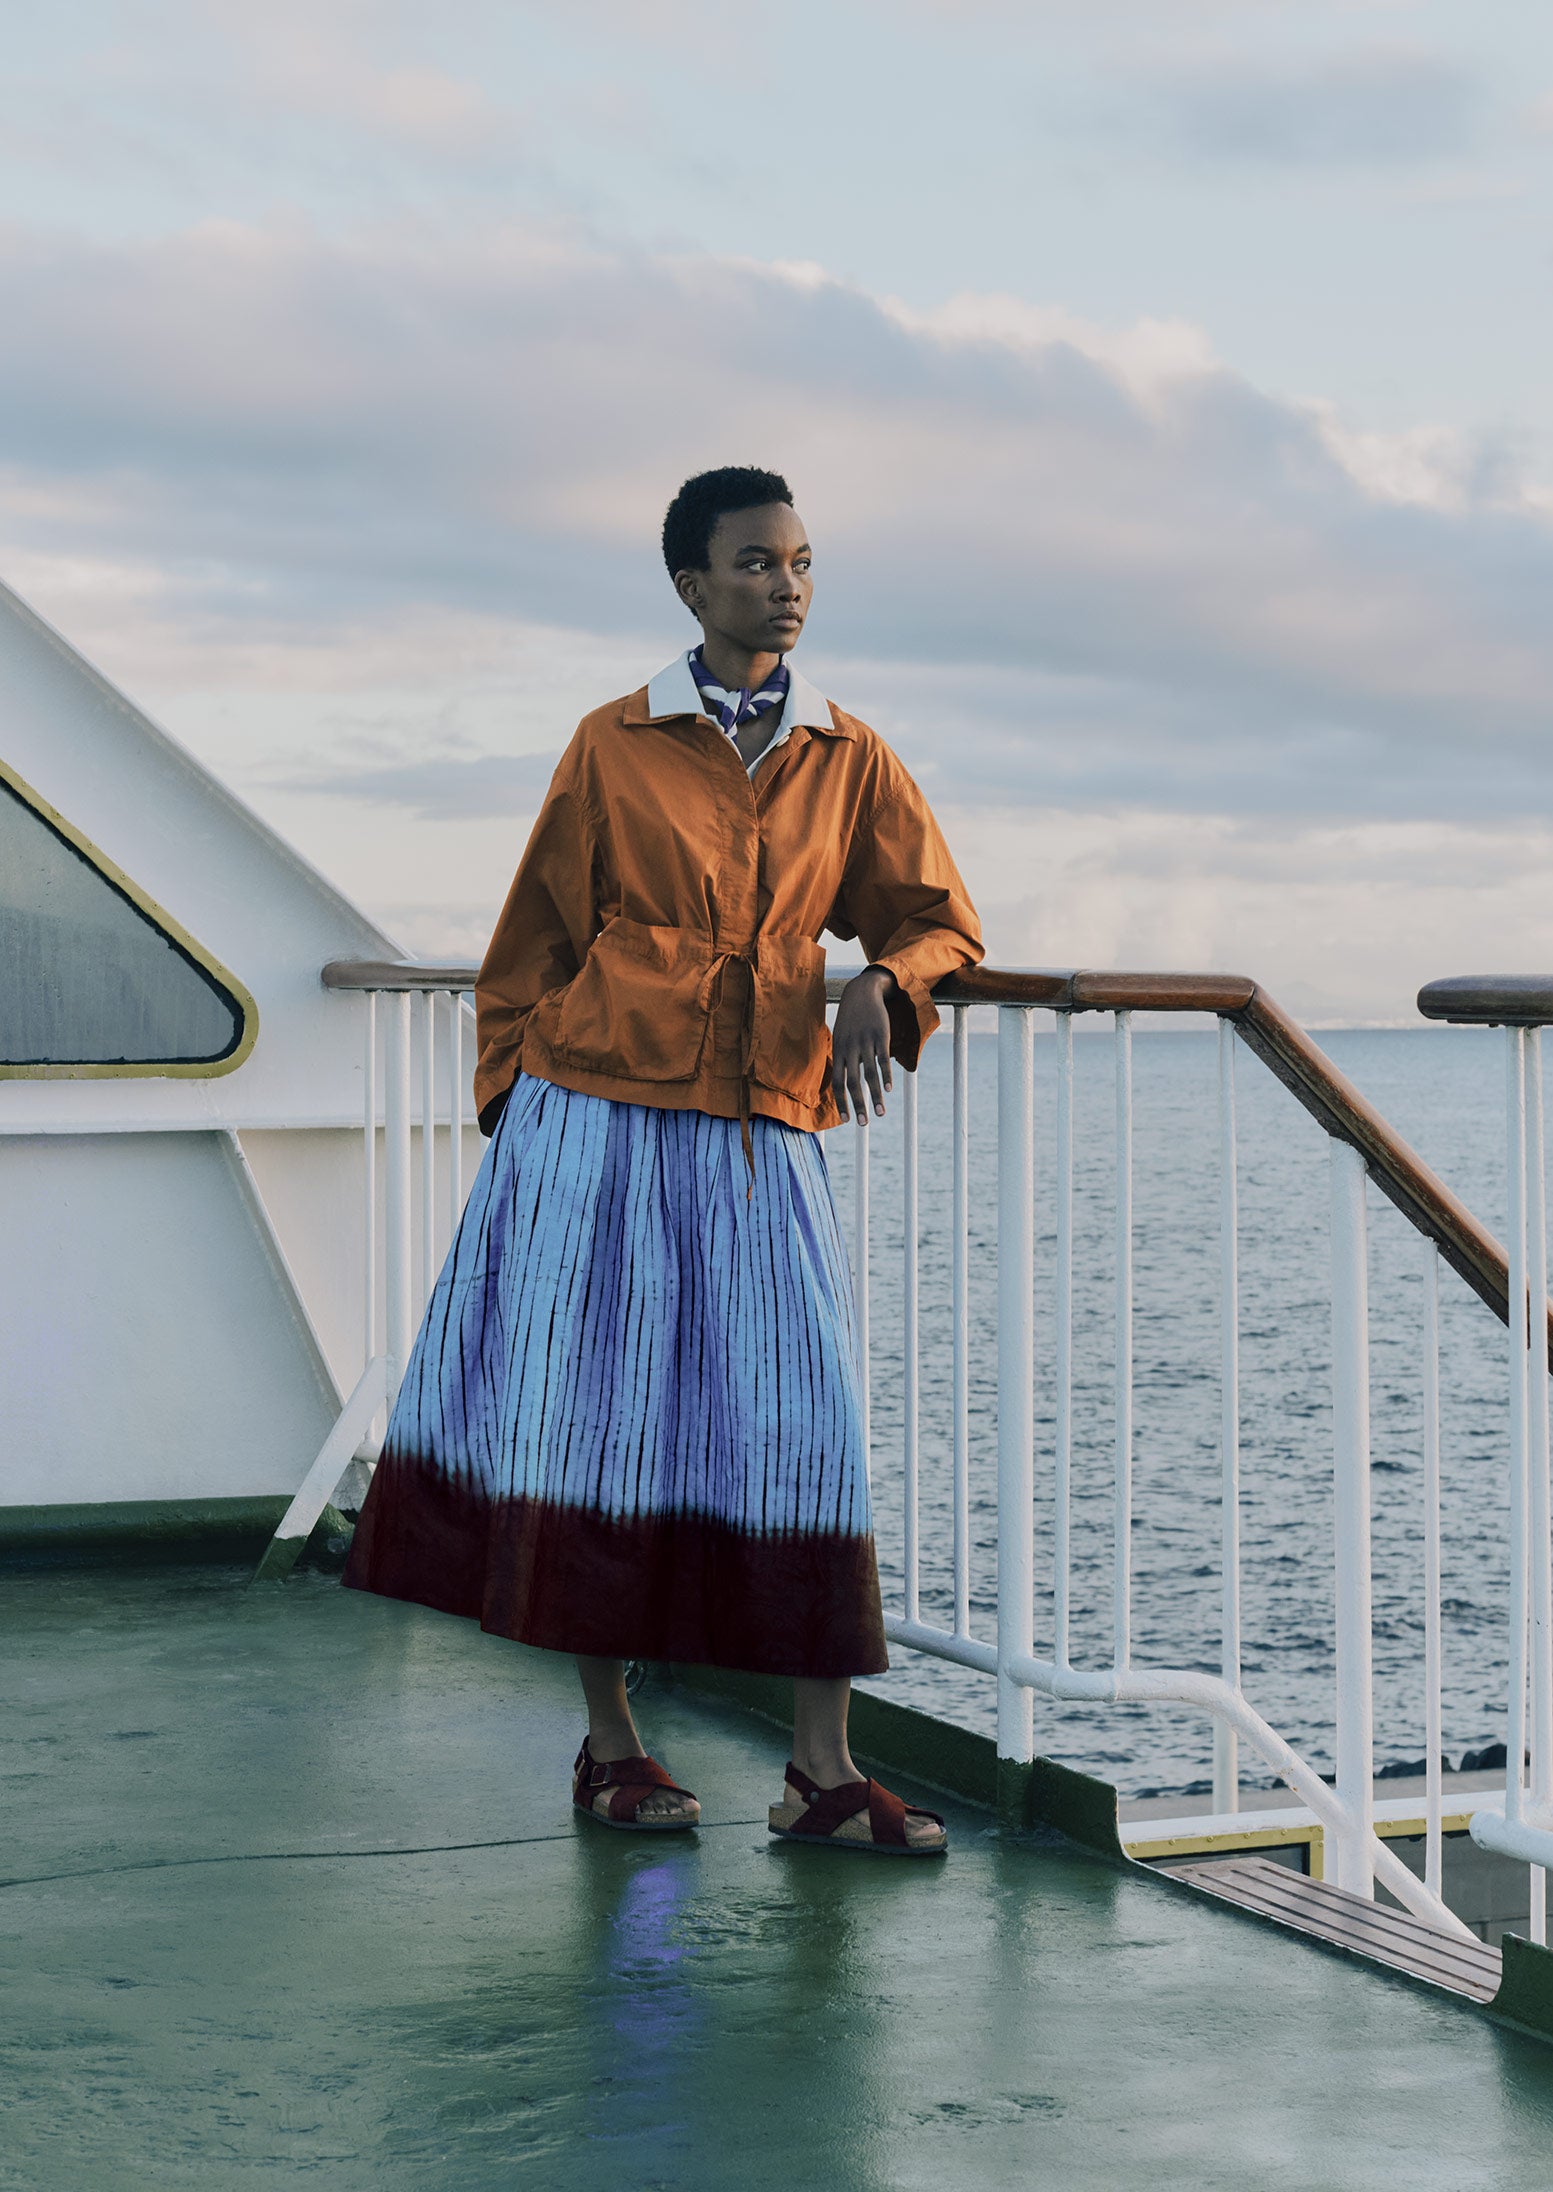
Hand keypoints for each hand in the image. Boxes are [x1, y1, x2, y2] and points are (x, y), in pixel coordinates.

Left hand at [831, 966, 895, 1122]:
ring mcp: (865, 1043)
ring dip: (875, 1097)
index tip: (845, 1120)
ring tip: (881, 1113)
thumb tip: (842, 1078)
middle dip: (858, 1106)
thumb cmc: (850, 1018)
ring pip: (870, 1075)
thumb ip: (842, 1057)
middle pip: (853, 1083)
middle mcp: (849, 1049)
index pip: (837, 1082)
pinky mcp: (880, 1036)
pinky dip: (886, 1076)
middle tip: (864, 1124)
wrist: (861, 992)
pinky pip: (883, 1060)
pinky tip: (889, 1090)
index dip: (841, 1102)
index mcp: (838, 1052)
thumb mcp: (840, 1036)